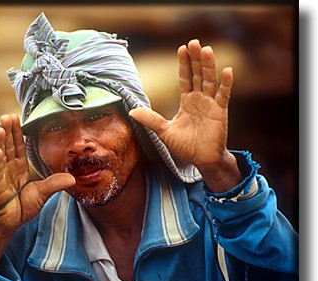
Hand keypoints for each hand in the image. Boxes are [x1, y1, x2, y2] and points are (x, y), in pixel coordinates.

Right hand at [0, 114, 74, 267]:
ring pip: (0, 154)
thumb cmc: (24, 207)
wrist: (12, 223)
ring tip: (0, 127)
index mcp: (19, 168)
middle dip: (7, 130)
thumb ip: (55, 183)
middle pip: (8, 145)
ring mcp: (1, 176)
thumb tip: (73, 178)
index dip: (18, 133)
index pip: (19, 146)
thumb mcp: (43, 193)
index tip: (17, 118)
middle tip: (7, 116)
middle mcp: (9, 168)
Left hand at [130, 40, 241, 190]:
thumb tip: (132, 111)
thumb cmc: (185, 146)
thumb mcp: (164, 131)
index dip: (184, 64)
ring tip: (206, 50)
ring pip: (210, 80)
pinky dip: (226, 83)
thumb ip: (151, 119)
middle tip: (194, 42)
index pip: (185, 78)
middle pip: (198, 74)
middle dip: (196, 59)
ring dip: (209, 65)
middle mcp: (199, 99)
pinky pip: (223, 95)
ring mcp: (211, 104)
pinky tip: (226, 71)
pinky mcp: (220, 111)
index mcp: (187, 101)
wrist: (202, 159)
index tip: (181, 48)